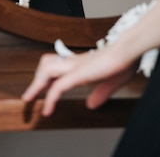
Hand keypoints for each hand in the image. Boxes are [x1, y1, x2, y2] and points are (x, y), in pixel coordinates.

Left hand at [21, 46, 138, 116]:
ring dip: (36, 85)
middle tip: (29, 95)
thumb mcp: (111, 81)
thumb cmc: (124, 61)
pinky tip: (48, 110)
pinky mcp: (79, 73)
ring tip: (30, 100)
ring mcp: (75, 66)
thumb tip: (90, 105)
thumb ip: (100, 93)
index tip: (40, 87)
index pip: (57, 65)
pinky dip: (50, 99)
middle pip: (46, 63)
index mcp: (81, 62)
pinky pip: (58, 86)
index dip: (46, 76)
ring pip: (46, 70)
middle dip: (36, 80)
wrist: (129, 49)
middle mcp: (75, 62)